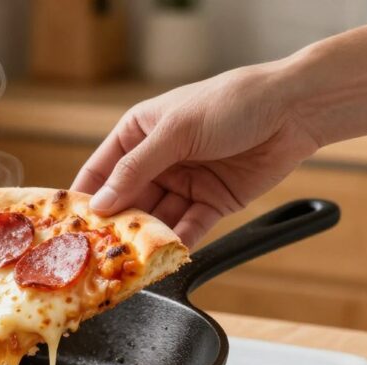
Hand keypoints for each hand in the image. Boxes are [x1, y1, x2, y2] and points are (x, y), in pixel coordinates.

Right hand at [71, 65, 320, 245]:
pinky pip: (189, 227)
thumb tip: (102, 203)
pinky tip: (167, 258)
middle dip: (117, 225)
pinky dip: (179, 243)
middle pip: (128, 200)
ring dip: (147, 238)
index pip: (102, 170)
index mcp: (140, 132)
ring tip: (132, 260)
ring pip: (157, 217)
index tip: (70, 227)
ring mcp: (185, 182)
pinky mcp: (212, 202)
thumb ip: (136, 169)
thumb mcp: (176, 131)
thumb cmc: (231, 103)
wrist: (295, 110)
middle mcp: (158, 159)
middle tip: (100, 252)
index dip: (86, 197)